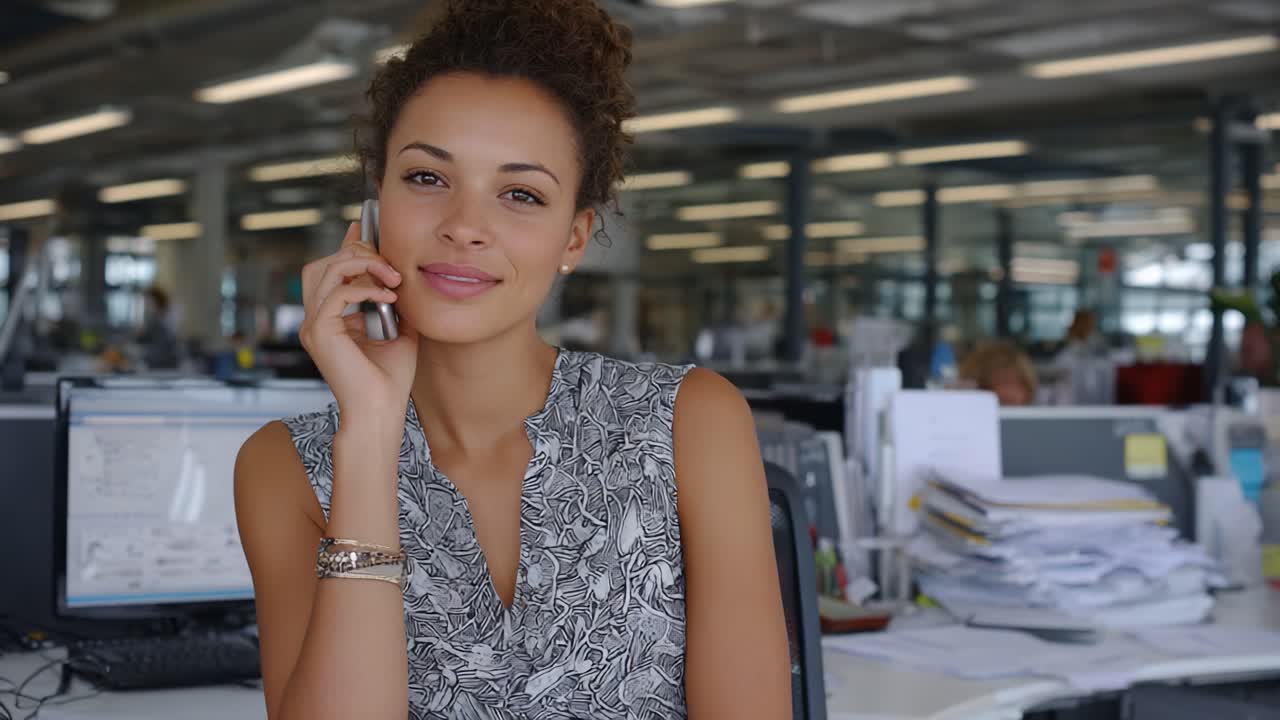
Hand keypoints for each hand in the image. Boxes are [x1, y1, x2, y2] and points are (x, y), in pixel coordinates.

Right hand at [299, 222, 417, 419]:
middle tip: (388, 263)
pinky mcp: (320, 332)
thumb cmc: (389, 382)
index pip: (330, 271)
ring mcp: (314, 326)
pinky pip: (338, 293)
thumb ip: (395, 306)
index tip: (365, 229)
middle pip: (323, 264)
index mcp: (330, 320)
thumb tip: (401, 280)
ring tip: (391, 277)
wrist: (380, 412)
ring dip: (361, 265)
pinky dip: (366, 289)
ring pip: (326, 270)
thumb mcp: (399, 333)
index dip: (346, 246)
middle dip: (356, 253)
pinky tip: (388, 297)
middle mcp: (316, 320)